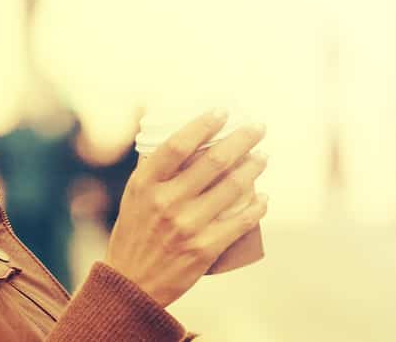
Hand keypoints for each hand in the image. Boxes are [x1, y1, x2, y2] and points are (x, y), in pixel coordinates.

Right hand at [104, 111, 268, 306]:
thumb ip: (153, 168)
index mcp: (145, 184)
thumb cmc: (134, 232)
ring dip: (253, 169)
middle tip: (258, 128)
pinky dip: (256, 208)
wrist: (132, 283)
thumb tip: (173, 134)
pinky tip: (264, 198)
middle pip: (213, 162)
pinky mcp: (204, 249)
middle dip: (241, 140)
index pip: (177, 144)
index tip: (222, 112)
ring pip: (232, 189)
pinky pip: (239, 223)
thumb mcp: (134, 195)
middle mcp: (166, 202)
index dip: (202, 125)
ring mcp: (187, 226)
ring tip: (262, 158)